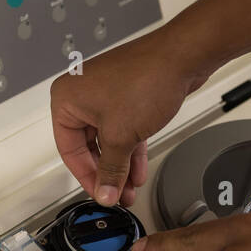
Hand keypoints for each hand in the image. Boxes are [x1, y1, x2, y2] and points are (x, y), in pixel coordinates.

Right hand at [50, 23, 210, 206]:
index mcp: (66, 98)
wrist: (183, 57)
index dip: (86, 176)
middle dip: (106, 172)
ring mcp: (105, 95)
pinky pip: (123, 129)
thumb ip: (111, 169)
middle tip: (115, 193)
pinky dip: (130, 150)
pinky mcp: (126, 96)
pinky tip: (138, 170)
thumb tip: (105, 191)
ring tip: (129, 187)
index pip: (68, 149)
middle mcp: (82, 94)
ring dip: (120, 165)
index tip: (100, 193)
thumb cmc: (147, 78)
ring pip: (109, 140)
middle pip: (89, 146)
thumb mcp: (121, 136)